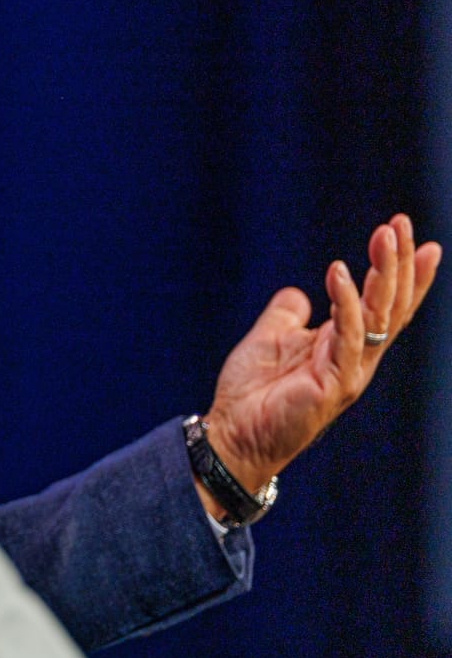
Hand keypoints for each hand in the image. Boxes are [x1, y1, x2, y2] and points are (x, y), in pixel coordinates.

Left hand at [198, 214, 440, 510]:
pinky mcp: (335, 384)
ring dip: (384, 272)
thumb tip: (298, 293)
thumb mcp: (271, 338)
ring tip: (387, 235)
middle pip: (391, 304)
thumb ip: (288, 315)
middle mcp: (357, 357)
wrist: (233, 434)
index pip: (387, 305)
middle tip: (403, 223)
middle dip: (401, 263)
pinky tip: (340, 271)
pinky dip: (344, 300)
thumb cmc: (253, 391)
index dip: (407, 275)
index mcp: (347, 346)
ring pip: (378, 314)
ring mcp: (350, 371)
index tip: (424, 242)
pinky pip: (346, 335)